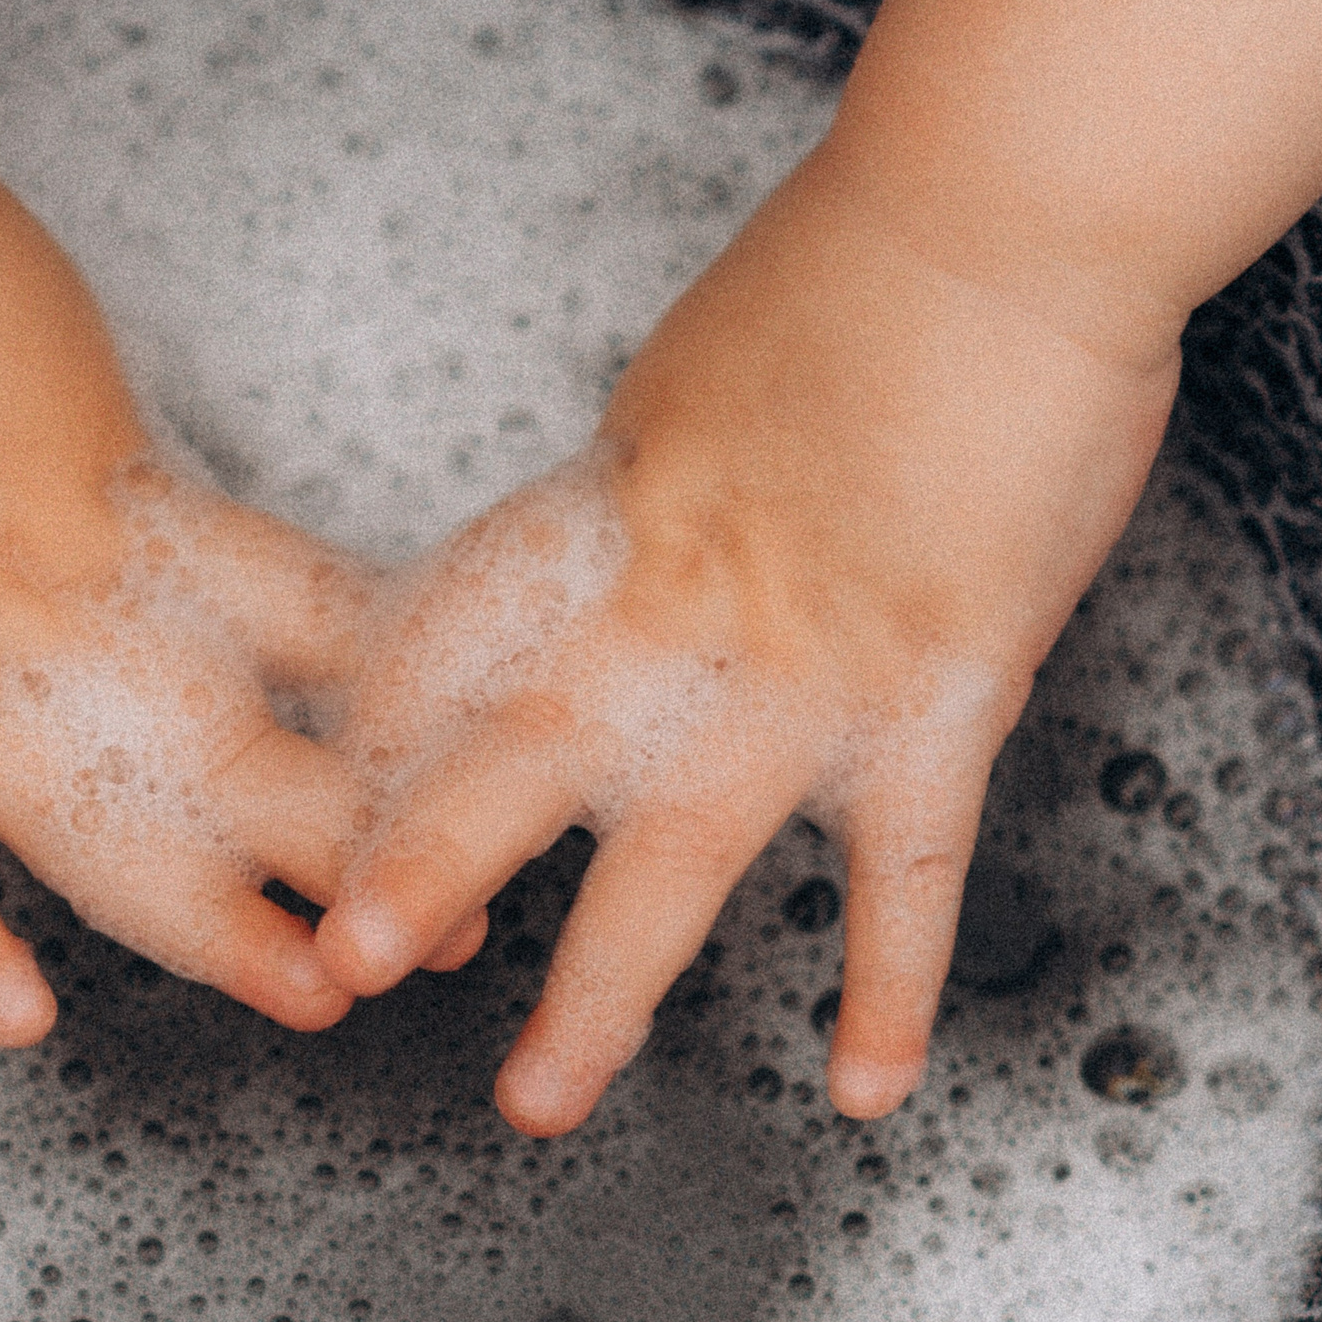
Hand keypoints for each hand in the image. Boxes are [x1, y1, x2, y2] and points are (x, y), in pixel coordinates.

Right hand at [0, 159, 374, 1044]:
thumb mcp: (63, 372)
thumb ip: (115, 489)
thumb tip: (160, 541)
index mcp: (141, 519)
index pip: (322, 641)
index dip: (410, 730)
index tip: (469, 786)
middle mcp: (68, 616)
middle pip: (253, 764)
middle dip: (360, 860)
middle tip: (447, 931)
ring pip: (113, 842)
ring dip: (223, 932)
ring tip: (314, 996)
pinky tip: (21, 1018)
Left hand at [317, 162, 1179, 1132]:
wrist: (1009, 221)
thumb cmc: (858, 269)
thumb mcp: (687, 377)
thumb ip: (635, 493)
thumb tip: (602, 545)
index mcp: (602, 516)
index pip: (446, 645)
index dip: (372, 737)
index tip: (313, 809)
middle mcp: (677, 608)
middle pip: (515, 758)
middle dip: (421, 867)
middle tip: (337, 965)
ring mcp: (806, 670)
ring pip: (677, 862)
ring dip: (600, 995)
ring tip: (534, 1100)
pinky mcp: (942, 698)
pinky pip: (908, 875)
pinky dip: (889, 989)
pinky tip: (866, 1090)